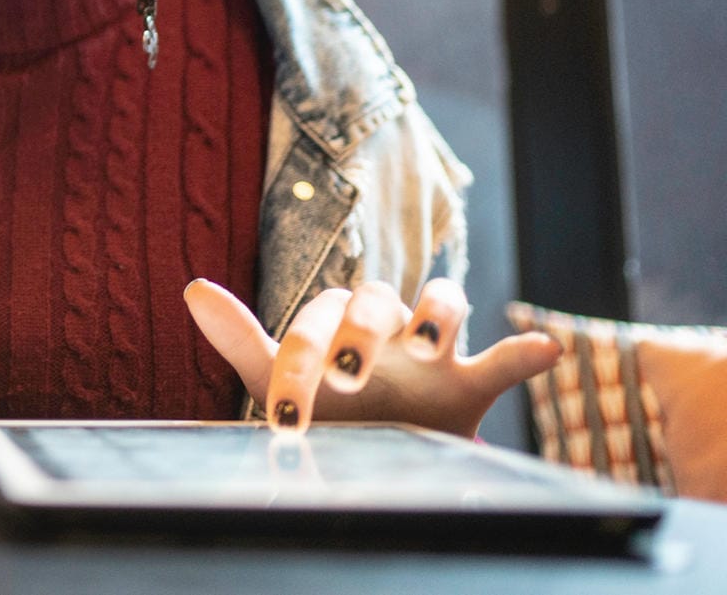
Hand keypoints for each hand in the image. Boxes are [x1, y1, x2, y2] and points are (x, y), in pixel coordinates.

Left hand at [184, 277, 562, 437]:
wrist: (368, 451)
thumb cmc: (320, 403)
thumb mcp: (276, 375)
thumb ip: (240, 336)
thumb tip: (193, 286)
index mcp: (338, 318)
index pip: (321, 315)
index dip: (300, 357)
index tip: (285, 414)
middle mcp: (385, 325)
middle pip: (381, 296)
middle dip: (364, 328)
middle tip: (347, 374)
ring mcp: (432, 354)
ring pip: (445, 302)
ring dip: (436, 313)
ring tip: (426, 343)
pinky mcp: (470, 386)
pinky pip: (505, 361)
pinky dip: (526, 352)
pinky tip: (543, 349)